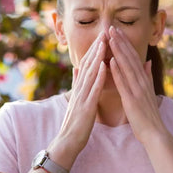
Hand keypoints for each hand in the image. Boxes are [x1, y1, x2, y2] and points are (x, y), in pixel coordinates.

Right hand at [48, 32, 106, 164]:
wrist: (67, 141)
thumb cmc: (75, 121)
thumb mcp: (76, 98)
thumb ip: (77, 82)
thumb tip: (76, 67)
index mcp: (80, 87)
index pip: (87, 64)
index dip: (94, 49)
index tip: (102, 36)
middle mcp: (80, 88)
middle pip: (88, 64)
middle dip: (96, 48)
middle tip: (104, 32)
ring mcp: (82, 97)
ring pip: (90, 73)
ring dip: (97, 57)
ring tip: (104, 42)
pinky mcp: (86, 106)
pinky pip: (93, 89)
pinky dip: (98, 76)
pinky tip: (104, 66)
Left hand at [108, 26, 167, 143]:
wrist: (154, 133)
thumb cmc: (148, 114)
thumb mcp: (148, 91)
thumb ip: (147, 75)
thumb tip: (147, 61)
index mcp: (143, 79)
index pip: (133, 57)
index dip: (125, 43)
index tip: (117, 31)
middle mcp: (141, 81)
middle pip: (129, 57)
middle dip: (120, 41)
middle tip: (111, 27)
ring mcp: (137, 89)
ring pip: (126, 66)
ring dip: (118, 51)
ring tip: (110, 37)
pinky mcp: (131, 99)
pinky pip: (123, 83)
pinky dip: (117, 71)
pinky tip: (111, 61)